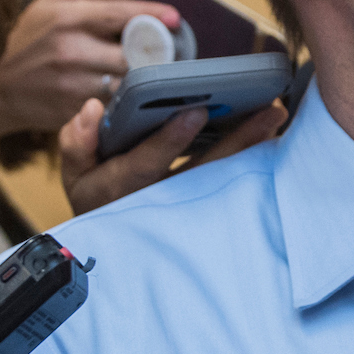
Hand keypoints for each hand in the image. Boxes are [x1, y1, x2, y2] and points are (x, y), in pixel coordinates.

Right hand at [0, 0, 181, 140]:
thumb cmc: (26, 44)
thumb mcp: (46, 4)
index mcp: (68, 18)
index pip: (119, 13)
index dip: (150, 14)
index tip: (174, 17)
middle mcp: (71, 49)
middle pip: (130, 53)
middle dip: (151, 54)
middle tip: (167, 53)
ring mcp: (72, 82)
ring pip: (124, 83)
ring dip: (140, 81)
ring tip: (153, 76)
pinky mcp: (73, 110)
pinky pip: (111, 106)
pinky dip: (124, 102)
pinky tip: (133, 99)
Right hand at [57, 94, 287, 215]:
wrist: (113, 244)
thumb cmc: (96, 196)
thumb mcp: (76, 172)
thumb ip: (78, 142)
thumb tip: (93, 109)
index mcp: (118, 189)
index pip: (144, 165)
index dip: (168, 142)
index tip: (194, 112)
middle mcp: (156, 203)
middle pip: (201, 172)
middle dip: (236, 141)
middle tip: (269, 111)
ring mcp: (183, 210)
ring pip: (221, 179)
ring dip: (252, 147)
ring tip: (277, 116)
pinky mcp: (203, 209)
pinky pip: (231, 185)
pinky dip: (253, 161)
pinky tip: (273, 136)